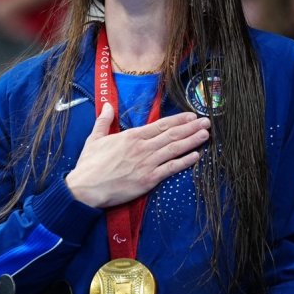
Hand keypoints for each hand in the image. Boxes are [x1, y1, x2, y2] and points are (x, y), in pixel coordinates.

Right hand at [66, 103, 210, 207]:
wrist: (86, 188)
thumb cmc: (89, 164)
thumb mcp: (94, 138)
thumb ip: (103, 121)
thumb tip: (107, 105)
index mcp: (131, 136)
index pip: (160, 125)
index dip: (178, 120)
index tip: (191, 116)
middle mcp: (142, 147)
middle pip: (172, 135)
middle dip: (191, 128)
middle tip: (207, 122)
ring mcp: (147, 163)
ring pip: (174, 149)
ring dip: (192, 141)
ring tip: (206, 135)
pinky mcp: (148, 179)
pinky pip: (171, 168)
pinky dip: (184, 161)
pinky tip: (196, 156)